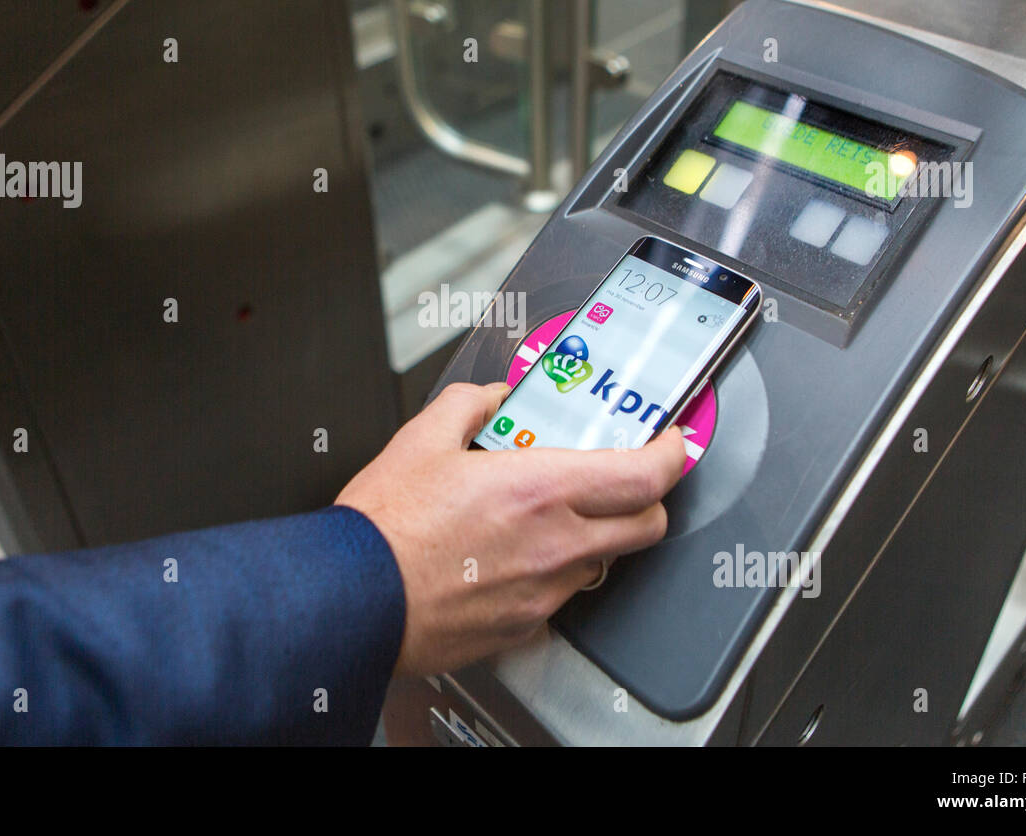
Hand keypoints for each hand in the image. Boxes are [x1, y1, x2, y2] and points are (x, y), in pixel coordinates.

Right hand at [336, 381, 685, 676]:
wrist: (353, 599)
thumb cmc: (383, 530)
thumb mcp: (421, 439)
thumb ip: (469, 406)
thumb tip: (490, 399)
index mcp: (540, 489)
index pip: (645, 475)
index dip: (672, 455)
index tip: (670, 443)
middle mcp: (556, 544)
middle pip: (647, 525)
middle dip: (649, 499)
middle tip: (627, 480)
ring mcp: (544, 590)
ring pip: (605, 563)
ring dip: (597, 538)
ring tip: (555, 519)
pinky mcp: (525, 626)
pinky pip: (562, 596)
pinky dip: (554, 572)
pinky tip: (515, 558)